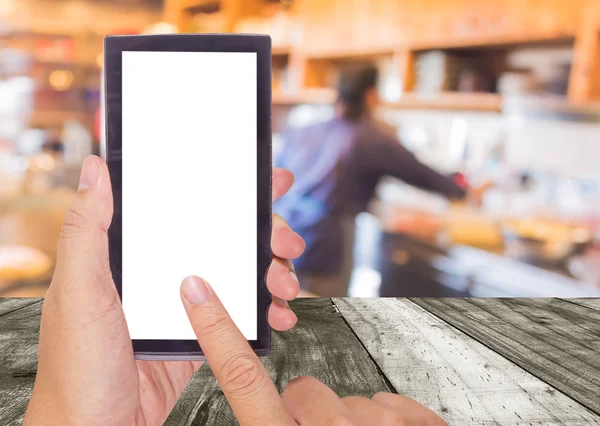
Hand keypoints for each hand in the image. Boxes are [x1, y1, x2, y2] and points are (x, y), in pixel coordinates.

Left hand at [23, 155, 304, 425]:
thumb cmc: (77, 369)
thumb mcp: (78, 294)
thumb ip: (86, 232)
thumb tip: (96, 171)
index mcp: (136, 255)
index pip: (187, 208)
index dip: (230, 190)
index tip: (266, 182)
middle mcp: (164, 273)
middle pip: (226, 240)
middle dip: (267, 236)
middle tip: (287, 244)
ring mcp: (185, 305)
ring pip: (240, 275)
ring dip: (273, 273)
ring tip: (286, 287)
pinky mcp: (200, 336)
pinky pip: (241, 315)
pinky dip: (265, 312)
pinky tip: (278, 316)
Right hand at [181, 275, 447, 425]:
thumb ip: (273, 424)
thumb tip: (273, 410)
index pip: (241, 379)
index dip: (215, 330)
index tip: (197, 289)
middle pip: (303, 392)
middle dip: (307, 417)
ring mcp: (379, 424)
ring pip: (349, 401)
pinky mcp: (420, 420)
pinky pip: (387, 401)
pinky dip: (387, 424)